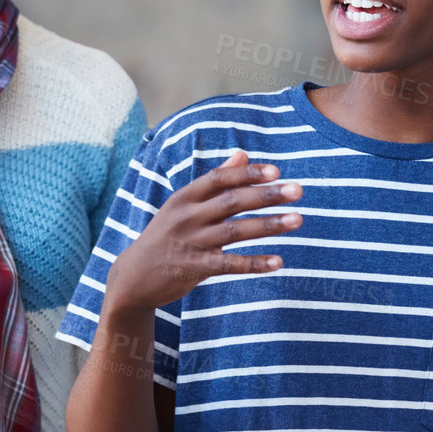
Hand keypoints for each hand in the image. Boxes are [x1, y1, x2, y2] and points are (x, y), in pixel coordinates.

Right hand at [105, 150, 301, 311]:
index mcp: (184, 197)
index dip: (247, 173)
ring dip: (269, 225)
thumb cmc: (165, 236)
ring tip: (298, 219)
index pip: (219, 179)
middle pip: (232, 202)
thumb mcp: (183, 205)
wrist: (133, 278)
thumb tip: (242, 154)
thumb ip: (214, 181)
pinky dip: (255, 263)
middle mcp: (187, 217)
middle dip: (267, 195)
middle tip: (298, 191)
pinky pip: (230, 265)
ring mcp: (191, 243)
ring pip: (236, 231)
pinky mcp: (194, 269)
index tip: (276, 171)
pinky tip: (279, 261)